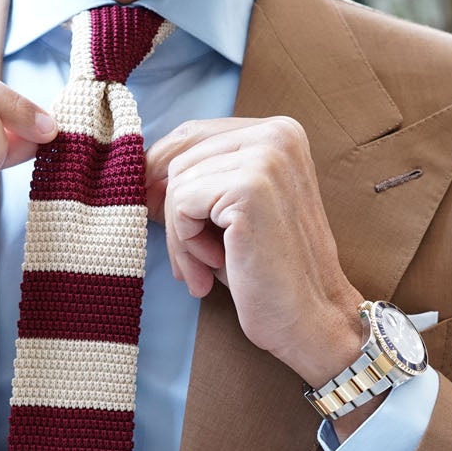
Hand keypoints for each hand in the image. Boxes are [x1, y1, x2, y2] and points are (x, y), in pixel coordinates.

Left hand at [144, 117, 364, 384]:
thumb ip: (197, 182)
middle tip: (194, 263)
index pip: (192, 134)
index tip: (162, 218)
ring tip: (207, 269)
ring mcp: (266, 157)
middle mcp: (277, 134)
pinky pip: (181, 205)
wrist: (311, 319)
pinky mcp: (250, 188)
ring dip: (181, 237)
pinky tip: (214, 269)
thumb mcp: (228, 215)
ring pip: (177, 184)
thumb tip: (140, 172)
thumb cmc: (268, 273)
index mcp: (279, 131)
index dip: (164, 177)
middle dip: (175, 215)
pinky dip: (186, 245)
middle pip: (180, 158)